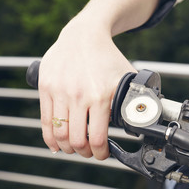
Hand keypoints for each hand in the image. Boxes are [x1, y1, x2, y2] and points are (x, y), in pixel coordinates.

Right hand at [38, 19, 135, 159]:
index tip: (103, 154)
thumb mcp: (127, 77)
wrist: (84, 35)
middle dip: (85, 152)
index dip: (101, 152)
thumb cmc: (107, 57)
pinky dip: (50, 137)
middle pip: (77, 140)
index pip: (98, 137)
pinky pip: (45, 120)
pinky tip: (56, 143)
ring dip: (68, 147)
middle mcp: (78, 95)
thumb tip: (143, 118)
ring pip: (59, 134)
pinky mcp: (46, 88)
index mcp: (100, 95)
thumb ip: (135, 98)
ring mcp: (59, 92)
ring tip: (75, 147)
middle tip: (90, 151)